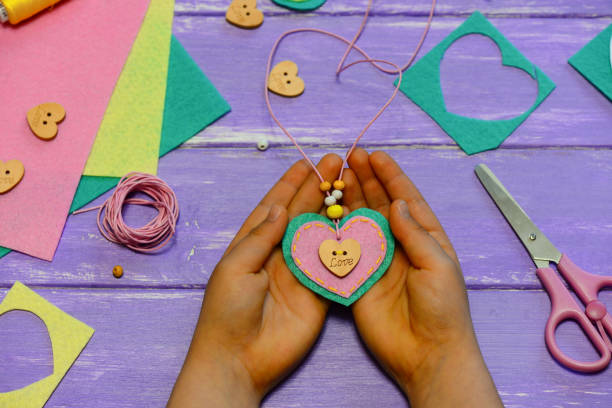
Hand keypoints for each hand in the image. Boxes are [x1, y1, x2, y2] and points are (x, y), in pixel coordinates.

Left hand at [168, 154, 344, 407]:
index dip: (290, 184)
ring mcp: (300, 270)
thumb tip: (281, 207)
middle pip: (302, 213)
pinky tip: (357, 222)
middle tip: (338, 163)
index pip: (275, 206)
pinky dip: (345, 244)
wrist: (240, 359)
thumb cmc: (227, 311)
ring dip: (334, 209)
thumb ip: (261, 237)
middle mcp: (279, 252)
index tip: (308, 163)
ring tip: (350, 183)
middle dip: (319, 188)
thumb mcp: (236, 267)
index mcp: (254, 244)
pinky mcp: (319, 290)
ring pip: (320, 233)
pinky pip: (333, 263)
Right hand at [344, 149, 501, 407]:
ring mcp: (377, 260)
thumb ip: (414, 233)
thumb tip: (395, 203)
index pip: (405, 199)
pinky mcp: (358, 278)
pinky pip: (345, 249)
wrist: (426, 352)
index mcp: (425, 237)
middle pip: (380, 205)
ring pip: (360, 222)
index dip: (391, 177)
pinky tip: (327, 210)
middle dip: (366, 180)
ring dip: (350, 198)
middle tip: (350, 157)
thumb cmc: (442, 308)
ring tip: (337, 175)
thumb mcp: (438, 264)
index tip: (375, 156)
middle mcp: (399, 243)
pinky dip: (336, 230)